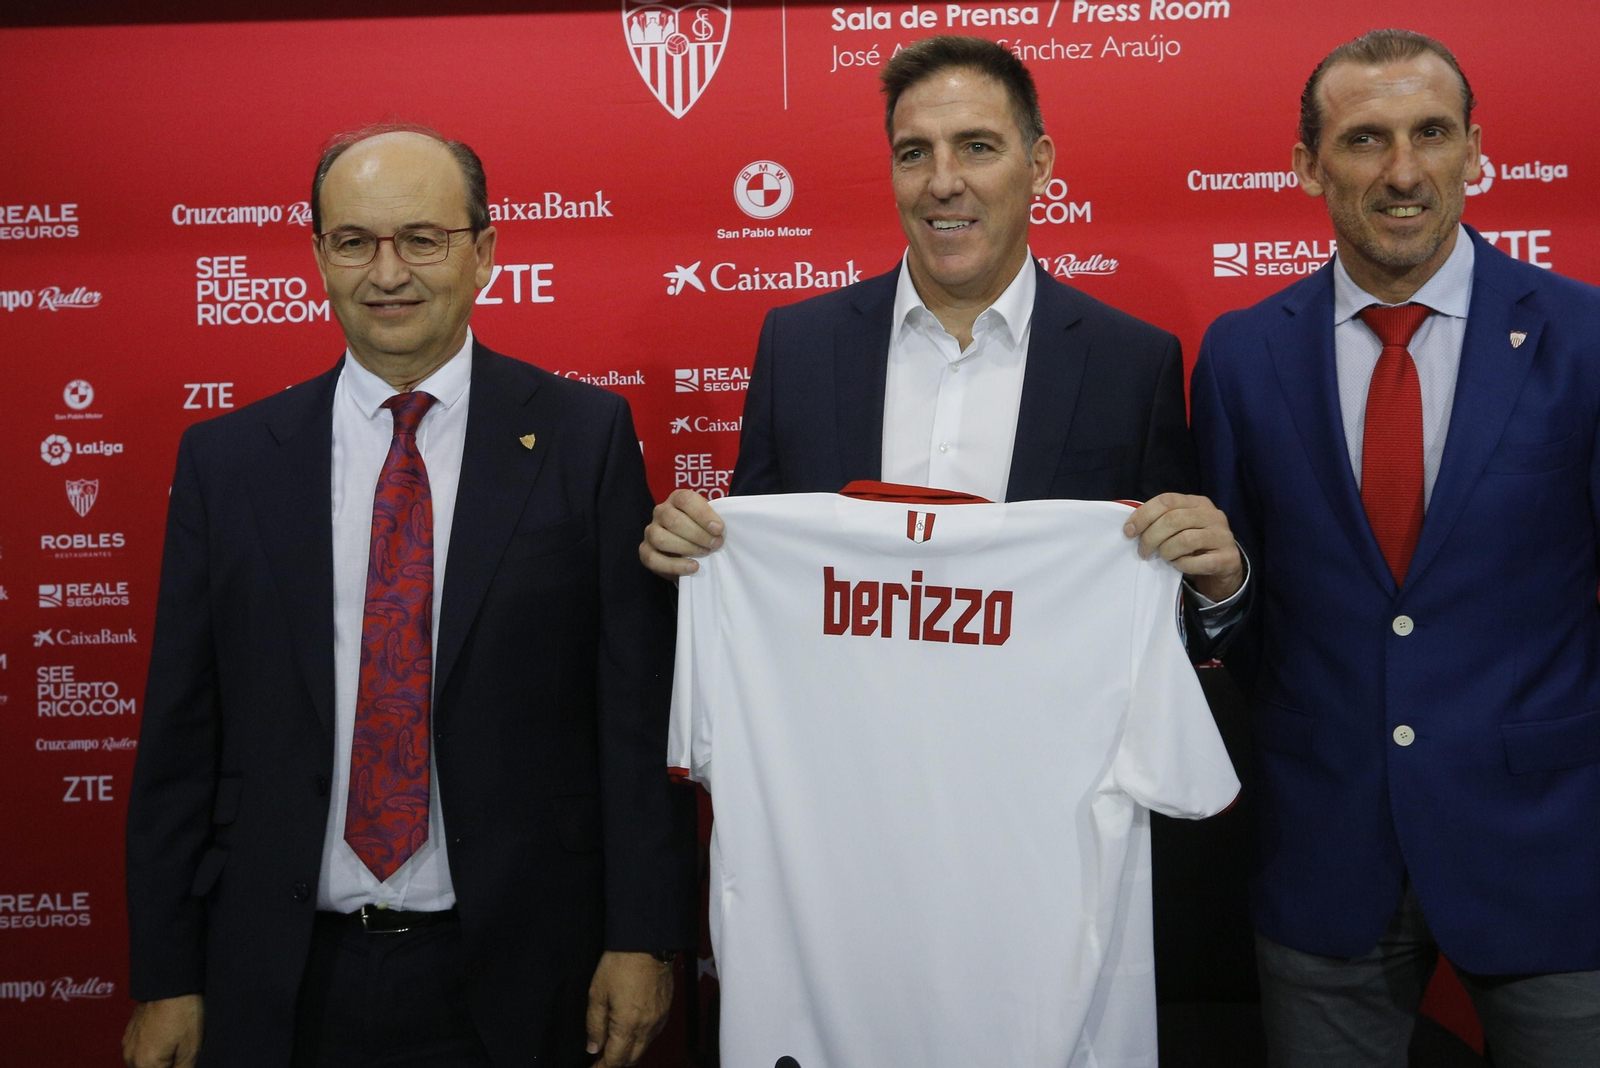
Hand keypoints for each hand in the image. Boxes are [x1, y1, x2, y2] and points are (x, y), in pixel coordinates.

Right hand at [122, 994, 202, 1067]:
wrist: (171, 983)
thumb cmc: (183, 1014)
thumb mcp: (191, 1049)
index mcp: (144, 1065)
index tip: (182, 1060)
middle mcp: (130, 1058)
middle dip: (167, 1065)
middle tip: (181, 1054)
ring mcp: (127, 1044)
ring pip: (144, 1064)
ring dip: (159, 1061)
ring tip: (176, 1044)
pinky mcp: (129, 1033)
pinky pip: (140, 1051)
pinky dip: (153, 1051)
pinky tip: (167, 1038)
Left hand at [586, 951, 673, 1066]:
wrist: (648, 944)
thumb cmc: (621, 963)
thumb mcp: (597, 993)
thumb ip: (594, 1024)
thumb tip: (593, 1047)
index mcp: (627, 1026)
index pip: (614, 1060)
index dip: (601, 1067)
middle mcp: (646, 1027)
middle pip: (631, 1059)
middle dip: (615, 1064)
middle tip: (601, 1060)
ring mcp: (658, 1019)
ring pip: (643, 1048)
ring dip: (628, 1053)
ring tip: (614, 1047)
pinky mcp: (665, 1010)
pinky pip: (653, 1035)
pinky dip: (641, 1041)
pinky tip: (631, 1033)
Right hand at [639, 489, 724, 578]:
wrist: (687, 552)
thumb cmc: (702, 531)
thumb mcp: (708, 521)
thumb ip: (713, 522)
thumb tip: (718, 530)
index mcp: (677, 499)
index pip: (686, 500)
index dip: (703, 514)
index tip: (718, 529)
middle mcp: (660, 512)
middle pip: (673, 520)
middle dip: (698, 534)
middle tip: (715, 544)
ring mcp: (650, 531)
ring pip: (660, 538)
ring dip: (686, 548)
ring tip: (704, 553)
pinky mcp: (645, 550)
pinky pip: (654, 559)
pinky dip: (675, 566)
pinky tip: (693, 567)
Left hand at [1124, 493, 1243, 601]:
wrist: (1223, 566)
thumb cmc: (1194, 545)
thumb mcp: (1180, 527)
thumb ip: (1161, 521)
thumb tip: (1131, 528)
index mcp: (1198, 502)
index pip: (1166, 501)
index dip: (1143, 515)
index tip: (1128, 531)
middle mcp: (1212, 515)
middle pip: (1173, 520)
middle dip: (1151, 537)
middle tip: (1143, 552)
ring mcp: (1222, 535)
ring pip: (1185, 540)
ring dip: (1167, 551)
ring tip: (1164, 557)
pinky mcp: (1228, 557)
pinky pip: (1198, 562)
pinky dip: (1182, 565)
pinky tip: (1179, 565)